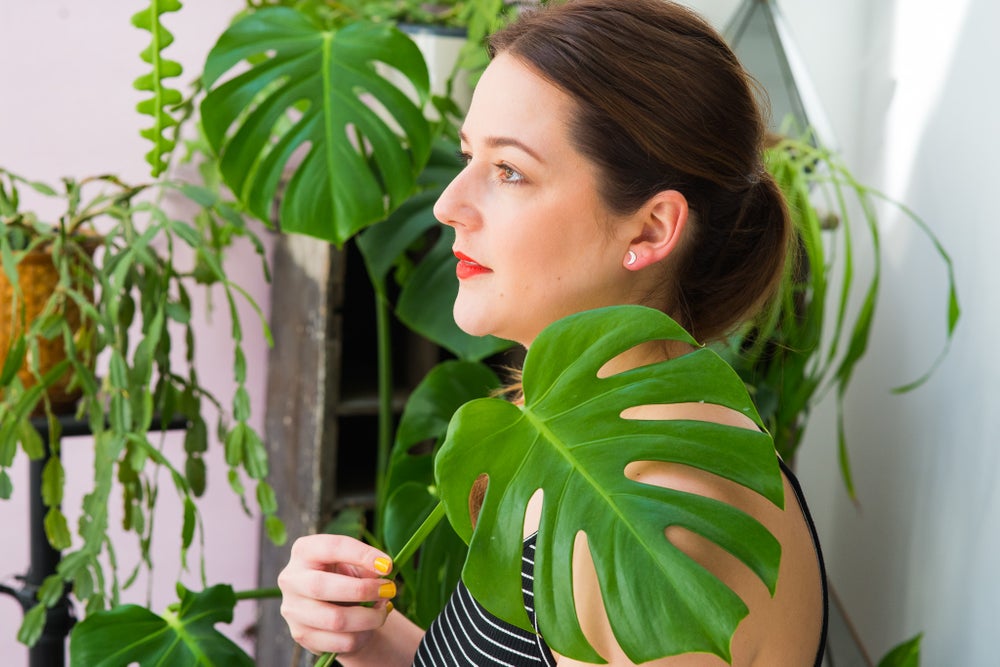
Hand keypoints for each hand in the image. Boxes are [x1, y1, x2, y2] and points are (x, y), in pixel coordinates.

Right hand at [278, 534, 395, 655]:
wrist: (333, 604)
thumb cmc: (345, 575)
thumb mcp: (353, 563)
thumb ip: (366, 564)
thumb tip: (382, 573)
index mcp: (304, 550)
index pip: (332, 547)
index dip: (362, 555)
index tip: (388, 566)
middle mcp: (291, 579)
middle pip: (321, 586)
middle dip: (362, 590)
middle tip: (389, 589)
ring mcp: (292, 609)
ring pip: (334, 620)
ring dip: (368, 617)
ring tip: (383, 610)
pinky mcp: (301, 635)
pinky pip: (338, 642)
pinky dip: (362, 636)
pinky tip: (370, 627)